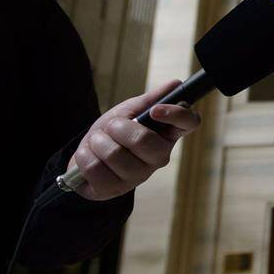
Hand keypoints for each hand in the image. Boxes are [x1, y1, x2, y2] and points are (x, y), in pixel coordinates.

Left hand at [68, 80, 201, 200]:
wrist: (89, 153)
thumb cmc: (114, 132)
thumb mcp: (130, 111)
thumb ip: (151, 99)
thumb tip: (175, 84)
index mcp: (167, 135)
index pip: (189, 123)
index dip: (176, 114)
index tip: (154, 110)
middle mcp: (159, 157)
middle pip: (143, 141)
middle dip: (117, 127)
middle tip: (111, 127)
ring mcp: (138, 176)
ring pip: (114, 154)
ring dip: (97, 141)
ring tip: (97, 142)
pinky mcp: (114, 190)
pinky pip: (95, 168)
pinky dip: (85, 156)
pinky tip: (89, 156)